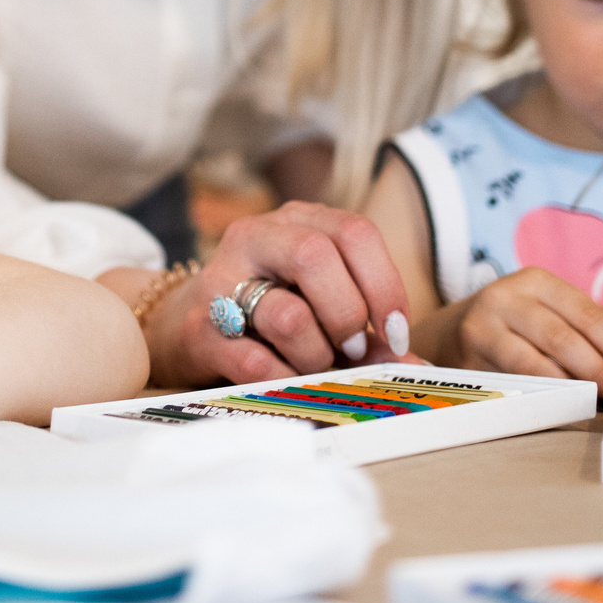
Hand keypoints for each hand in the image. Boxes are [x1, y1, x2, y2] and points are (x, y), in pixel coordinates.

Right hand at [143, 203, 410, 387]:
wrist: (188, 326)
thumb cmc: (272, 312)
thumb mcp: (320, 302)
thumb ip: (367, 327)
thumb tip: (414, 363)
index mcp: (295, 222)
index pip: (354, 232)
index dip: (385, 284)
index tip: (395, 332)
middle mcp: (255, 238)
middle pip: (315, 256)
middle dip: (348, 313)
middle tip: (353, 347)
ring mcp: (220, 281)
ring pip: (288, 315)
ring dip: (317, 354)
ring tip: (315, 364)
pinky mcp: (200, 329)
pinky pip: (256, 362)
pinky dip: (286, 380)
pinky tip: (288, 380)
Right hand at [447, 269, 602, 392]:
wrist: (450, 333)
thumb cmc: (519, 323)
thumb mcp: (561, 313)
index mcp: (536, 281)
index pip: (586, 313)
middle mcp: (505, 298)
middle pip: (561, 338)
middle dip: (597, 369)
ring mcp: (482, 329)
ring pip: (534, 364)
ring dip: (571, 388)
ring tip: (598, 404)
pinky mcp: (467, 360)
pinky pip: (512, 383)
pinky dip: (542, 397)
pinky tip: (563, 408)